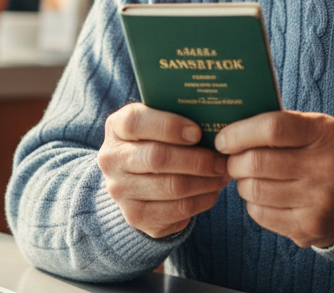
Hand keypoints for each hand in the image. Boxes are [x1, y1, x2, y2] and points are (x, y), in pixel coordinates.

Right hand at [97, 103, 230, 237]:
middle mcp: (111, 159)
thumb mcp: (156, 123)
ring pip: (171, 186)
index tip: (197, 132)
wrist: (134, 180)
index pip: (135, 122)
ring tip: (222, 174)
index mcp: (116, 127)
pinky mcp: (136, 216)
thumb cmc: (155, 142)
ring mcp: (120, 190)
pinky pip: (177, 210)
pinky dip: (202, 200)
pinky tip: (212, 191)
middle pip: (157, 157)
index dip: (169, 126)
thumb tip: (213, 119)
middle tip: (222, 159)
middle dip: (197, 159)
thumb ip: (175, 117)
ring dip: (205, 181)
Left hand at [215, 111, 333, 248]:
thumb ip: (278, 124)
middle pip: (257, 162)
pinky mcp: (310, 227)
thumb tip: (228, 126)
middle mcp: (326, 167)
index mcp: (325, 133)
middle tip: (232, 161)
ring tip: (248, 178)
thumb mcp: (313, 129)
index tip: (223, 140)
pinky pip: (260, 214)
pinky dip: (253, 204)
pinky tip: (263, 197)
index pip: (272, 128)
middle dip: (234, 162)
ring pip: (254, 190)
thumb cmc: (323, 154)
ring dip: (242, 183)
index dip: (239, 133)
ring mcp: (320, 200)